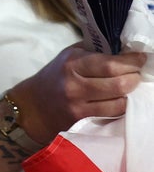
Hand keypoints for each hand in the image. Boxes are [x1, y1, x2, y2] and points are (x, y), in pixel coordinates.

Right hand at [14, 44, 146, 143]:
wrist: (30, 107)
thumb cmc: (54, 77)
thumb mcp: (69, 56)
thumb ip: (95, 51)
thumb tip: (126, 48)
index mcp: (73, 65)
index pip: (113, 64)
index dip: (133, 61)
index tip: (140, 59)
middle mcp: (74, 87)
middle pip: (120, 84)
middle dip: (134, 78)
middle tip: (135, 75)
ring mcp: (76, 107)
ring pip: (118, 103)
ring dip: (129, 95)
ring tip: (127, 89)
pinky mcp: (78, 123)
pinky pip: (109, 116)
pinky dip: (119, 108)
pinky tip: (117, 102)